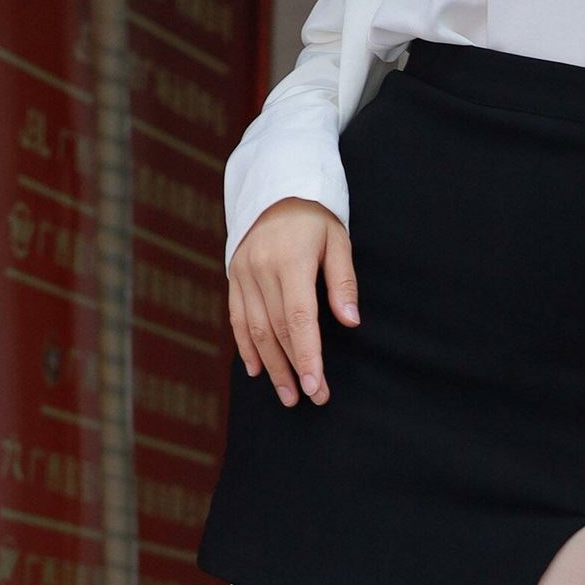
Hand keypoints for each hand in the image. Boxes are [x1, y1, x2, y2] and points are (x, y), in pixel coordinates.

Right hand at [227, 197, 358, 405]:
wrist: (275, 186)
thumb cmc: (315, 216)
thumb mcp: (338, 240)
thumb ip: (343, 282)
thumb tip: (350, 322)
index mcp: (291, 261)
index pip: (299, 319)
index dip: (307, 356)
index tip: (315, 386)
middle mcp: (262, 269)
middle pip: (278, 331)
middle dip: (294, 369)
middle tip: (311, 397)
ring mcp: (243, 273)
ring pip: (255, 330)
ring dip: (271, 366)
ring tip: (287, 395)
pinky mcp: (233, 276)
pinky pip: (237, 318)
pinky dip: (246, 347)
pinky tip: (257, 370)